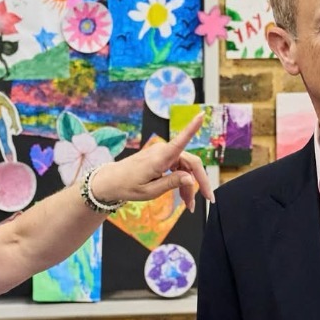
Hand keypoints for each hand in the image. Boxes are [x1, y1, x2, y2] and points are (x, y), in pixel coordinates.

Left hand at [91, 114, 214, 213]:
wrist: (111, 181)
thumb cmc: (127, 186)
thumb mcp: (150, 191)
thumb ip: (172, 183)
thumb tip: (190, 179)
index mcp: (160, 158)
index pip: (180, 141)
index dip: (192, 128)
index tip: (201, 115)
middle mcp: (163, 152)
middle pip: (191, 163)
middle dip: (200, 182)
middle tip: (208, 199)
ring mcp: (162, 154)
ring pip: (186, 168)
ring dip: (190, 186)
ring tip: (189, 204)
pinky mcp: (161, 158)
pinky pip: (178, 168)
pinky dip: (182, 182)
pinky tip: (184, 196)